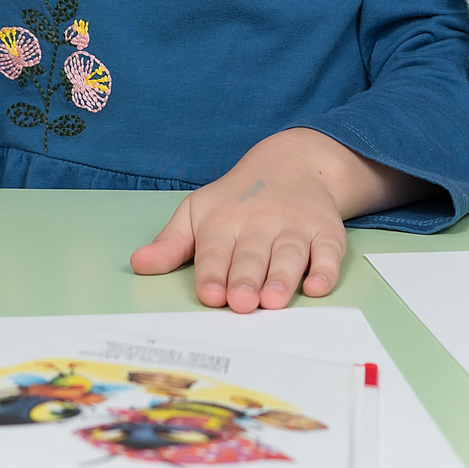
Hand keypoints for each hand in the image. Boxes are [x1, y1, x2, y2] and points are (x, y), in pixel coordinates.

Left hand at [130, 129, 414, 311]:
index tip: (209, 294)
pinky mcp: (326, 231)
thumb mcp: (198, 212)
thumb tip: (139, 264)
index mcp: (224, 221)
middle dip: (246, 278)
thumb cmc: (237, 200)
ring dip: (282, 276)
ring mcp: (296, 227)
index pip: (215, 250)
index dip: (212, 272)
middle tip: (242, 303)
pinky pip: (329, 251)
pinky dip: (326, 269)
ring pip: (289, 253)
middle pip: (252, 255)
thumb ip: (171, 243)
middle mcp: (261, 223)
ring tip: (274, 299)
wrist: (294, 164)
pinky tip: (318, 286)